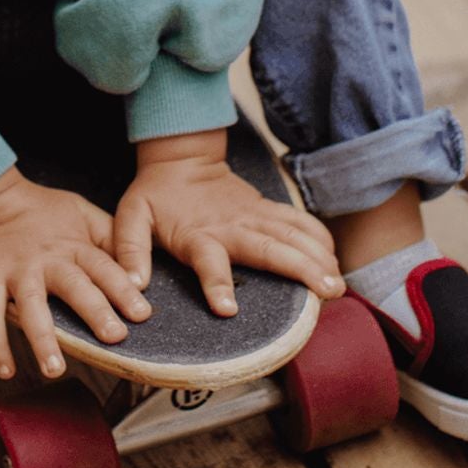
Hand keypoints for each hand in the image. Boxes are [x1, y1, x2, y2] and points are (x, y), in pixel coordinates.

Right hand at [0, 168, 151, 380]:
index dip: (123, 289)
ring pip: (30, 306)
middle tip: (114, 337)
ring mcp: (16, 271)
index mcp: (74, 245)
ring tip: (54, 368)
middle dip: (95, 311)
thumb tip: (140, 267)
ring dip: (42, 338)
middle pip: (74, 285)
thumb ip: (109, 237)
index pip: (104, 268)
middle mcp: (47, 260)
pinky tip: (6, 370)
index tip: (142, 314)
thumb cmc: (39, 209)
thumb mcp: (81, 212)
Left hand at [114, 129, 344, 316]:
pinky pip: (299, 222)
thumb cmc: (155, 195)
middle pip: (268, 247)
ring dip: (317, 257)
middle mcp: (231, 225)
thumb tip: (133, 286)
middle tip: (325, 292)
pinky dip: (319, 239)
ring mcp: (253, 215)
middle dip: (298, 269)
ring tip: (337, 285)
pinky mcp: (266, 209)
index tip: (228, 309)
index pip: (208, 260)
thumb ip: (130, 249)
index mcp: (197, 233)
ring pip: (292, 234)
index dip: (217, 283)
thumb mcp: (130, 218)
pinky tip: (336, 260)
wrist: (180, 159)